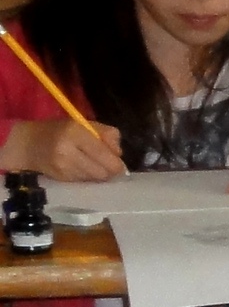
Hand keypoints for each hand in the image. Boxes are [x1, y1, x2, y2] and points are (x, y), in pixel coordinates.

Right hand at [3, 117, 123, 181]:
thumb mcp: (86, 124)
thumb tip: (119, 154)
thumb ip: (108, 134)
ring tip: (91, 165)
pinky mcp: (59, 178)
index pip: (103, 154)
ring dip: (98, 174)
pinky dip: (86, 177)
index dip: (116, 164)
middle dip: (109, 171)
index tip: (120, 165)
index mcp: (76, 132)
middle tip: (107, 166)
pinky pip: (83, 182)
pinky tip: (80, 169)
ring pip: (94, 179)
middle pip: (102, 171)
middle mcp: (67, 150)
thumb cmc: (62, 131)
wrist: (29, 144)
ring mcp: (62, 166)